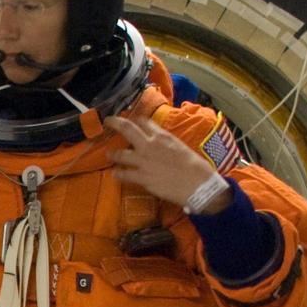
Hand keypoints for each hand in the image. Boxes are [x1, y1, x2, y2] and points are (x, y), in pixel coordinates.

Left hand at [106, 115, 230, 212]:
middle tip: (108, 121)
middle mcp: (150, 145)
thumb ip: (167, 143)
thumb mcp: (180, 147)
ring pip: (120, 154)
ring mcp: (144, 162)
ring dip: (113, 154)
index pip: (144, 122)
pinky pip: (124, 174)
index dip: (136, 120)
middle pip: (127, 129)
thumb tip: (160, 144)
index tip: (131, 121)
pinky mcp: (142, 178)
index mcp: (162, 136)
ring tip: (109, 154)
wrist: (198, 185)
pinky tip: (115, 174)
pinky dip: (118, 174)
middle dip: (115, 123)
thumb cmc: (195, 167)